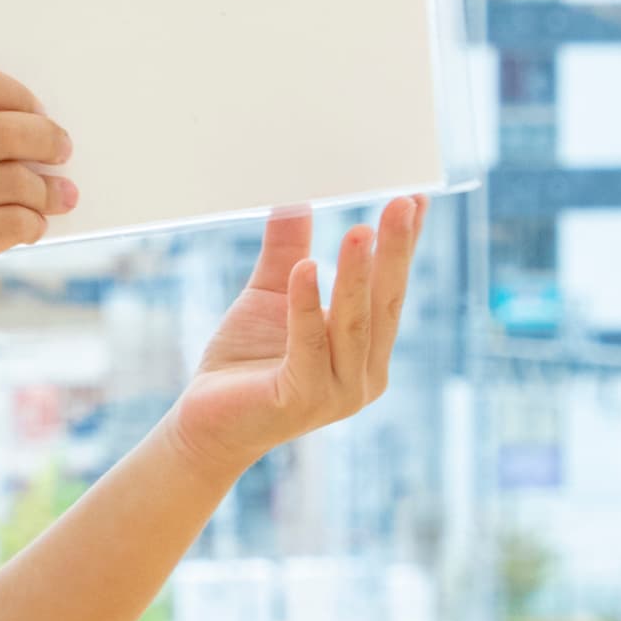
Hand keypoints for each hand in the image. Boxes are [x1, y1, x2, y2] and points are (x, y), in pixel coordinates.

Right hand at [0, 67, 74, 332]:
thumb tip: (44, 130)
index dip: (15, 95)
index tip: (39, 113)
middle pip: (0, 129)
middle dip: (46, 138)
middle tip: (63, 151)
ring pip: (13, 179)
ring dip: (48, 190)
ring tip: (60, 198)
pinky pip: (13, 222)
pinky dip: (34, 223)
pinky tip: (33, 228)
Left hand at [164, 198, 422, 476]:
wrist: (206, 423)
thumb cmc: (244, 362)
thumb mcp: (271, 293)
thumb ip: (288, 250)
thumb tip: (297, 197)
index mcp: (368, 352)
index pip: (392, 291)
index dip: (404, 246)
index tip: (415, 199)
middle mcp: (364, 376)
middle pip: (385, 305)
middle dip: (395, 253)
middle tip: (402, 203)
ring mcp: (337, 393)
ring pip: (353, 325)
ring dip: (358, 276)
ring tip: (361, 231)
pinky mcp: (301, 400)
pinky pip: (307, 346)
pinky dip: (306, 306)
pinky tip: (307, 269)